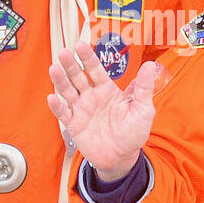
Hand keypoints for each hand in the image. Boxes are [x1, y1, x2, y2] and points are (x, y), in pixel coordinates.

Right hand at [47, 40, 158, 180]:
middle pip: (79, 77)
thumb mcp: (143, 109)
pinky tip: (52, 97)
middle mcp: (92, 97)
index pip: (96, 70)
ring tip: (54, 69)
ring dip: (61, 81)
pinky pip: (64, 114)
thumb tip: (151, 65)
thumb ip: (144, 88)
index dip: (88, 58)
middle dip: (71, 65)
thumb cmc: (134, 132)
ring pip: (68, 92)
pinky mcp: (74, 125)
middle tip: (64, 52)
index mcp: (108, 90)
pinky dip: (57, 106)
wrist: (123, 157)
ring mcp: (82, 110)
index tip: (80, 45)